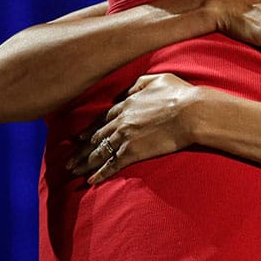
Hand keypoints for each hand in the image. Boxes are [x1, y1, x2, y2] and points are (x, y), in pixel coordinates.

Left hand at [67, 73, 199, 183]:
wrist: (191, 112)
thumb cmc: (180, 94)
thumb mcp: (157, 80)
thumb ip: (138, 85)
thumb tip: (127, 92)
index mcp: (126, 104)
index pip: (102, 119)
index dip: (89, 130)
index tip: (78, 138)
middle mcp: (121, 122)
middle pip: (96, 138)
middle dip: (81, 150)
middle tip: (69, 159)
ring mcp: (125, 138)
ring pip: (99, 152)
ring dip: (85, 163)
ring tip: (73, 171)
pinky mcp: (134, 152)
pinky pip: (112, 164)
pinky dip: (100, 173)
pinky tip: (91, 180)